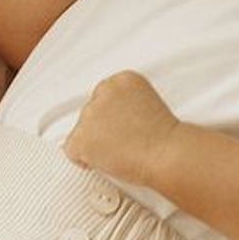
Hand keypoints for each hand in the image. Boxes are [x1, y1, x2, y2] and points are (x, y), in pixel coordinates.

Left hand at [62, 71, 180, 185]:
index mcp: (124, 78)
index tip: (125, 127)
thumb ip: (126, 105)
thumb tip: (111, 123)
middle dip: (102, 128)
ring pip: (81, 131)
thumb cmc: (165, 138)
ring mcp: (91, 112)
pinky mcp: (82, 136)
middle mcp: (104, 89)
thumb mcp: (149, 106)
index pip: (104, 97)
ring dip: (95, 143)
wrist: (167, 153)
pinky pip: (71, 151)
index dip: (112, 117)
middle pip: (91, 112)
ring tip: (120, 151)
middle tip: (123, 142)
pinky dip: (84, 160)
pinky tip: (105, 161)